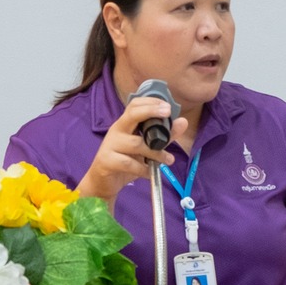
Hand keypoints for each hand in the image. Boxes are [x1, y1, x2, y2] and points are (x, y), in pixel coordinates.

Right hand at [75, 97, 189, 203]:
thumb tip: (183, 122)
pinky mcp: (106, 161)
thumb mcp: (146, 149)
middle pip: (131, 114)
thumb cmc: (125, 162)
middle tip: (167, 113)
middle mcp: (116, 130)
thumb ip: (164, 136)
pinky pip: (129, 163)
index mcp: (125, 124)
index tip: (167, 106)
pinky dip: (143, 169)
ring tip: (168, 160)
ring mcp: (110, 145)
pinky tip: (149, 172)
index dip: (151, 102)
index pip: (134, 105)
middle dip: (150, 111)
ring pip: (136, 144)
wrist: (103, 182)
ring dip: (155, 152)